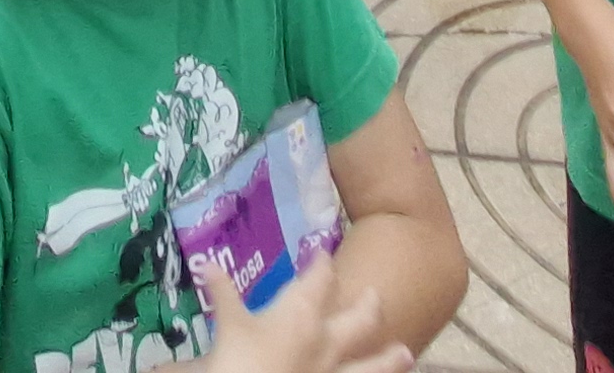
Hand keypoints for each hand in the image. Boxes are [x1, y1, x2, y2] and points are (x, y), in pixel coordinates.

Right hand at [194, 234, 402, 372]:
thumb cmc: (240, 358)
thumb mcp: (226, 324)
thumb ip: (221, 292)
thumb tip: (207, 262)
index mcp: (301, 314)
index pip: (318, 280)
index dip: (321, 264)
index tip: (323, 252)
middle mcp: (325, 341)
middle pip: (357, 319)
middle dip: (368, 304)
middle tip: (375, 292)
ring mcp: (332, 372)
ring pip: (370, 364)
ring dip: (388, 358)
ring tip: (405, 352)